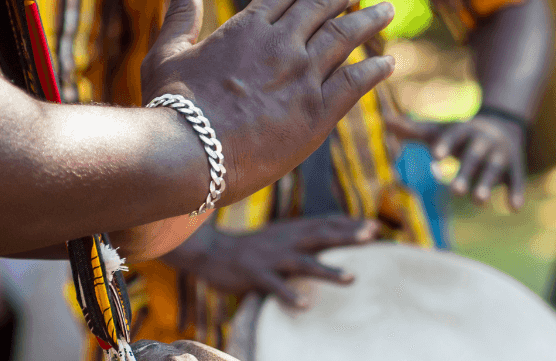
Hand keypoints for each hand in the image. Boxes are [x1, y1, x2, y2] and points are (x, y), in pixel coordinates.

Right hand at [141, 0, 395, 205]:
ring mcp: (302, 77)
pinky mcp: (316, 114)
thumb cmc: (172, 108)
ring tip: (386, 13)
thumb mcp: (166, 53)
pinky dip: (375, 70)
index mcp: (247, 28)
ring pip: (344, 38)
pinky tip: (389, 64)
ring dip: (368, 22)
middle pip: (320, 9)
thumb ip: (179, 17)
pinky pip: (355, 83)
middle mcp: (281, 45)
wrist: (189, 152)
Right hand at [167, 216, 380, 306]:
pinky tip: (305, 306)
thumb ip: (302, 238)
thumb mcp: (278, 237)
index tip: (375, 228)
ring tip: (352, 278)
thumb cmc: (249, 249)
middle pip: (321, 236)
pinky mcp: (255, 275)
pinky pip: (275, 287)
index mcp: (291, 231)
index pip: (325, 224)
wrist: (210, 251)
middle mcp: (285, 241)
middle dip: (347, 236)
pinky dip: (290, 296)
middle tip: (372, 236)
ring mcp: (271, 258)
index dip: (349, 224)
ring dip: (329, 271)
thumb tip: (330, 239)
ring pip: (304, 263)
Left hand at [385, 112, 526, 209]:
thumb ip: (412, 130)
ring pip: (493, 170)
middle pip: (473, 157)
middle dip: (465, 172)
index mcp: (463, 131)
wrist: (502, 126)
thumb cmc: (459, 136)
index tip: (435, 155)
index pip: (453, 136)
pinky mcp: (514, 167)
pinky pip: (516, 180)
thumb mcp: (438, 130)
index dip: (445, 144)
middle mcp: (483, 141)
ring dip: (487, 185)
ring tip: (478, 201)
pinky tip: (514, 209)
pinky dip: (515, 193)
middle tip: (454, 191)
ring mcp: (500, 155)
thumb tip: (382, 119)